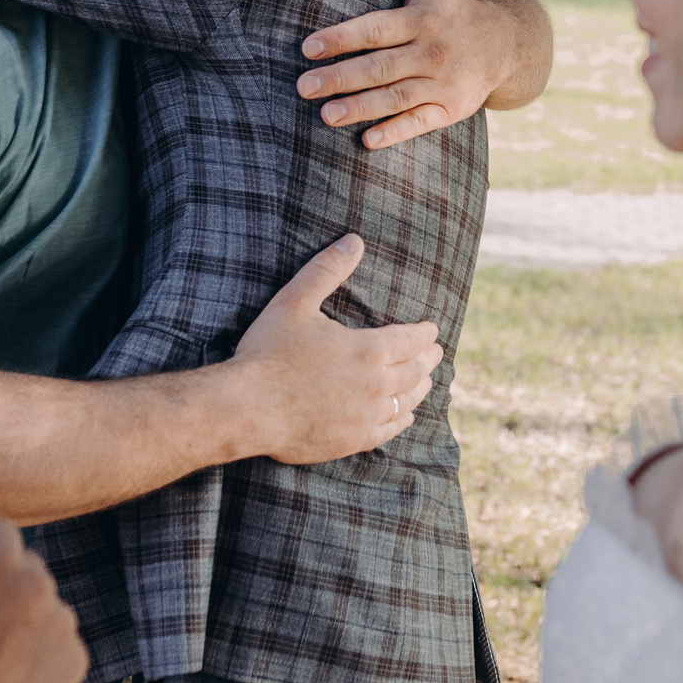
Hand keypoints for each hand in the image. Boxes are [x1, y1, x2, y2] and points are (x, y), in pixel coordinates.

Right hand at [0, 503, 86, 682]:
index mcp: (0, 559)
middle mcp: (41, 583)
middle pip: (23, 566)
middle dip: (0, 585)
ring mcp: (63, 622)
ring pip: (41, 603)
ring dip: (21, 618)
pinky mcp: (76, 659)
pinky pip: (57, 640)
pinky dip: (38, 652)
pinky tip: (8, 676)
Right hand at [230, 234, 441, 463]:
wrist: (246, 408)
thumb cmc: (268, 353)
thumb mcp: (295, 301)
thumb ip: (327, 269)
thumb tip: (354, 240)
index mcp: (368, 350)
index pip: (410, 340)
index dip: (424, 334)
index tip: (433, 331)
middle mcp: (375, 385)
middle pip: (414, 371)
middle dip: (428, 359)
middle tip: (437, 353)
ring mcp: (366, 416)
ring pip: (406, 401)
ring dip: (420, 388)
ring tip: (427, 381)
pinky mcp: (352, 441)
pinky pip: (388, 430)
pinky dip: (402, 419)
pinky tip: (405, 415)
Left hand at [297, 0, 519, 149]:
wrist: (504, 43)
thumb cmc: (451, 7)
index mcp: (423, 20)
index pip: (376, 29)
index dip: (342, 38)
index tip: (308, 48)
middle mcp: (433, 52)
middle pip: (381, 67)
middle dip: (341, 78)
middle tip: (304, 86)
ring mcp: (443, 83)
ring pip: (396, 97)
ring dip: (360, 108)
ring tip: (325, 115)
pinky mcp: (450, 109)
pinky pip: (420, 122)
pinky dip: (395, 132)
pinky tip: (367, 140)